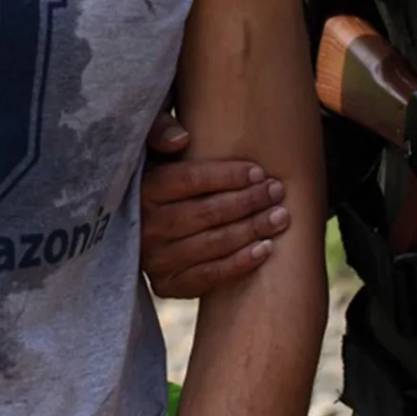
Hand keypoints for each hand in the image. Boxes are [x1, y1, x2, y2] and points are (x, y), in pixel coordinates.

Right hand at [138, 112, 290, 298]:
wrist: (136, 227)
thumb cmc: (154, 177)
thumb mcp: (148, 149)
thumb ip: (159, 131)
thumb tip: (182, 139)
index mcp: (141, 190)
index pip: (190, 180)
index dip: (228, 176)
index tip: (258, 171)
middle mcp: (145, 227)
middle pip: (207, 213)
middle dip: (248, 201)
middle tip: (277, 192)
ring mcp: (154, 259)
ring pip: (213, 244)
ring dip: (252, 229)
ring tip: (280, 217)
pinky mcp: (165, 284)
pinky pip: (209, 276)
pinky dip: (240, 263)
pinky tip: (265, 248)